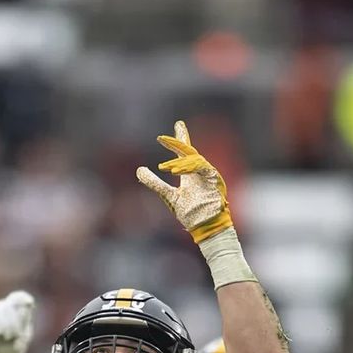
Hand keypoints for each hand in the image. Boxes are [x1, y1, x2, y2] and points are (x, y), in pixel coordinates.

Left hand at [136, 120, 233, 242]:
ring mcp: (207, 174)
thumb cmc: (190, 213)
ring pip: (194, 159)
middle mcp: (199, 171)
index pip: (184, 152)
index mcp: (190, 174)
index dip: (179, 139)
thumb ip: (155, 183)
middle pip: (189, 150)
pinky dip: (190, 167)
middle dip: (179, 141)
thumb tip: (138, 170)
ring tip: (165, 168)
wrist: (205, 227)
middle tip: (164, 136)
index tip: (177, 125)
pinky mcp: (214, 180)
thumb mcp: (168, 196)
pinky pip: (202, 167)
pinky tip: (177, 171)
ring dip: (179, 161)